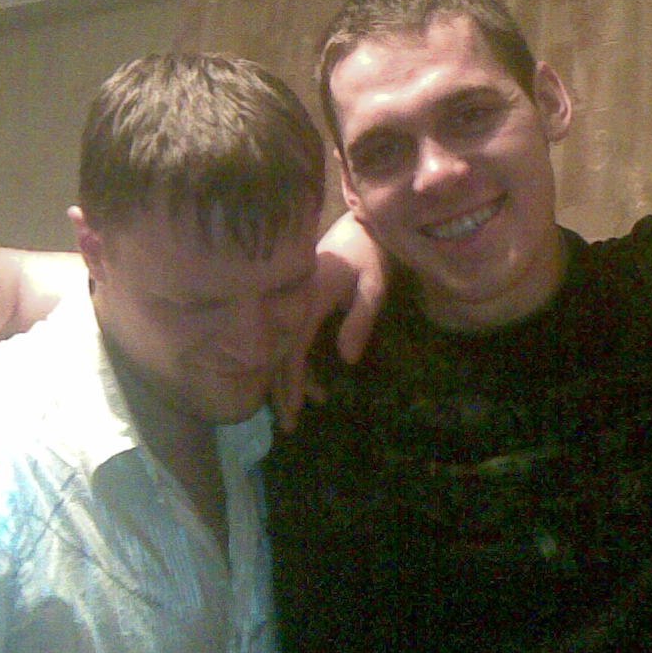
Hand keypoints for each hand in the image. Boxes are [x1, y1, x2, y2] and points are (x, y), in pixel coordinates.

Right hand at [270, 212, 390, 432]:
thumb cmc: (370, 255)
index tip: (293, 411)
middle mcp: (291, 304)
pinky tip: (316, 381)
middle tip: (288, 426)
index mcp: (307, 300)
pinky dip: (298, 363)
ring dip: (290, 380)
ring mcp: (291, 304)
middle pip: (277, 355)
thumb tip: (346, 360)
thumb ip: (360, 320)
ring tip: (304, 409)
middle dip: (281, 391)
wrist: (360, 226)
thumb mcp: (373, 287)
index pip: (292, 350)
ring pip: (280, 349)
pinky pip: (290, 339)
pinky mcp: (297, 304)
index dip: (291, 383)